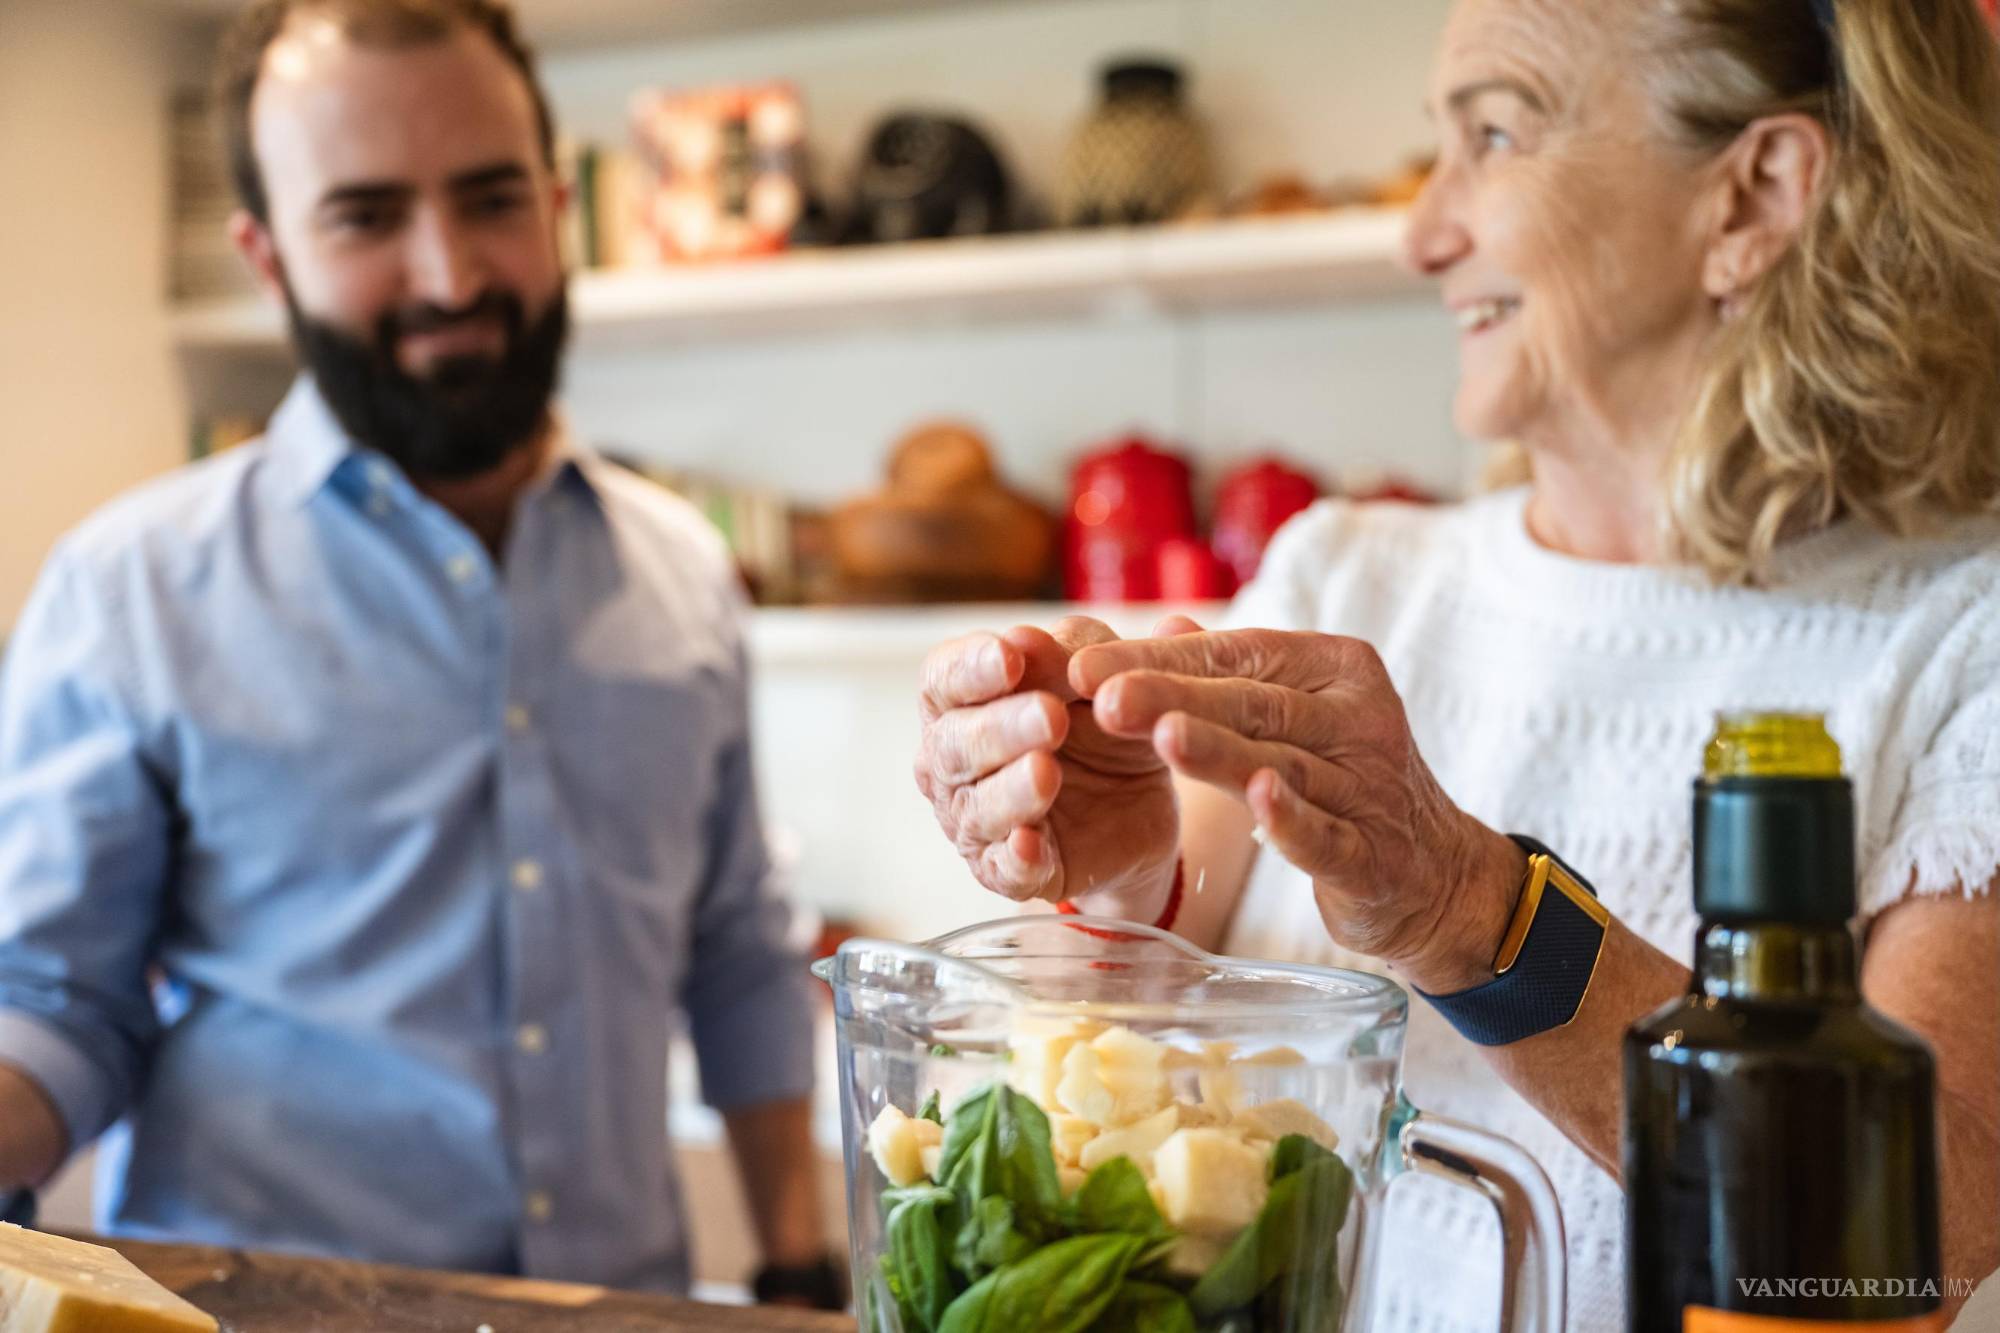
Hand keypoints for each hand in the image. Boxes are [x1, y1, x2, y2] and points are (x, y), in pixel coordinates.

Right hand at [916, 617, 1185, 904]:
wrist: (1140, 796)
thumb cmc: (1097, 718)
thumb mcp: (1100, 672)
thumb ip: (1073, 651)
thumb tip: (1029, 638)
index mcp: (960, 700)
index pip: (942, 679)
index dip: (971, 669)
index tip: (1012, 657)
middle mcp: (952, 762)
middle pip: (956, 744)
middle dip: (1001, 728)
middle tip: (1051, 716)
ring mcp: (975, 821)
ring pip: (977, 809)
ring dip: (1011, 791)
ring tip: (1047, 772)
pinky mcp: (1010, 872)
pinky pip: (1005, 871)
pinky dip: (1016, 860)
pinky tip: (1033, 845)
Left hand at [1069, 628, 1522, 983]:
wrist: (1435, 878)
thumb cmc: (1345, 784)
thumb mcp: (1296, 719)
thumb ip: (1232, 679)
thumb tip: (1163, 625)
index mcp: (1337, 671)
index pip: (1239, 657)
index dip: (1160, 660)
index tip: (1083, 664)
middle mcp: (1359, 719)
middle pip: (1253, 704)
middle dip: (1172, 697)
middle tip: (1101, 694)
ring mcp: (1370, 790)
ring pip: (1282, 763)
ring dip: (1220, 751)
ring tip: (1161, 734)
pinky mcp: (1371, 858)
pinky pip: (1326, 837)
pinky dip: (1291, 820)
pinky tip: (1257, 804)